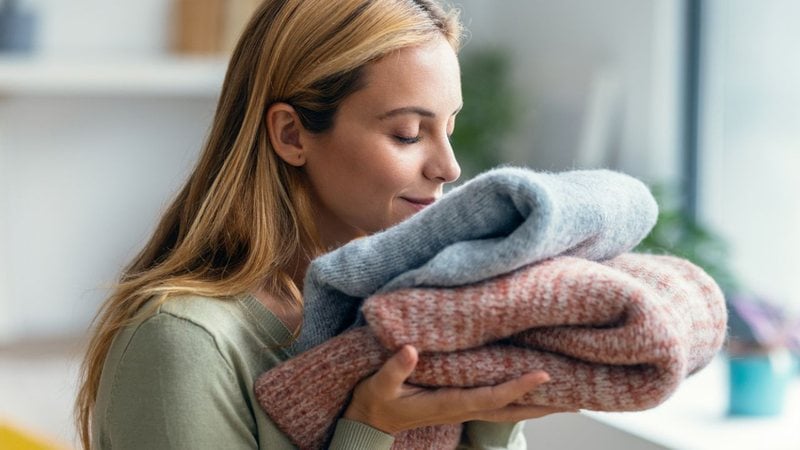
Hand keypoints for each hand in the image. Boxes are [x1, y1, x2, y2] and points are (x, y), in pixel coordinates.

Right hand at [343, 345, 572, 433]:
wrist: (370, 423)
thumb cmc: (376, 401)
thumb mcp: (379, 385)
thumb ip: (395, 368)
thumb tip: (411, 350)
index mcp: (448, 403)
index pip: (491, 396)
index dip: (518, 387)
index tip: (543, 375)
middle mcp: (462, 409)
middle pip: (512, 410)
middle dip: (544, 404)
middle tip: (577, 396)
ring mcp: (464, 409)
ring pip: (509, 410)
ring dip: (538, 405)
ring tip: (568, 397)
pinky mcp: (461, 404)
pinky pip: (498, 404)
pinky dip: (520, 400)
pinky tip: (533, 393)